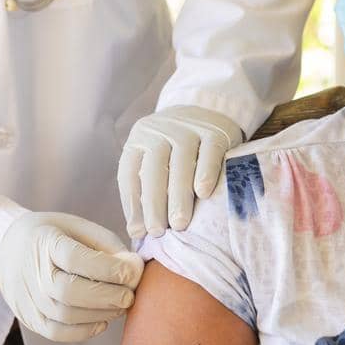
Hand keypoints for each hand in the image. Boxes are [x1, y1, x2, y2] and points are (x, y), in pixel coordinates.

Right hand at [0, 211, 143, 342]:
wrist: (7, 250)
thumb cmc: (53, 236)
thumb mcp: (78, 227)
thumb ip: (107, 246)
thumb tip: (134, 269)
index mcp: (45, 241)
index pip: (75, 259)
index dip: (108, 268)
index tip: (133, 270)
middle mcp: (32, 272)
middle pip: (69, 292)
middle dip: (108, 296)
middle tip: (131, 294)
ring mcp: (28, 298)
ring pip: (66, 316)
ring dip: (101, 314)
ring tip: (120, 305)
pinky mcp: (30, 318)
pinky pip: (57, 333)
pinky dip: (84, 331)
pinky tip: (102, 320)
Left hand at [117, 105, 243, 237]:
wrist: (207, 110)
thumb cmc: (175, 150)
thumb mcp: (154, 162)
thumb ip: (144, 193)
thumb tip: (136, 234)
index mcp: (139, 138)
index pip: (130, 172)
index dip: (132, 204)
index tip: (139, 232)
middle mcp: (160, 130)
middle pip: (153, 168)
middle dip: (154, 203)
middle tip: (158, 231)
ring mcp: (188, 127)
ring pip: (180, 161)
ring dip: (179, 195)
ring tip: (179, 223)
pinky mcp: (214, 130)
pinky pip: (210, 151)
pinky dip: (206, 172)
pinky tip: (203, 193)